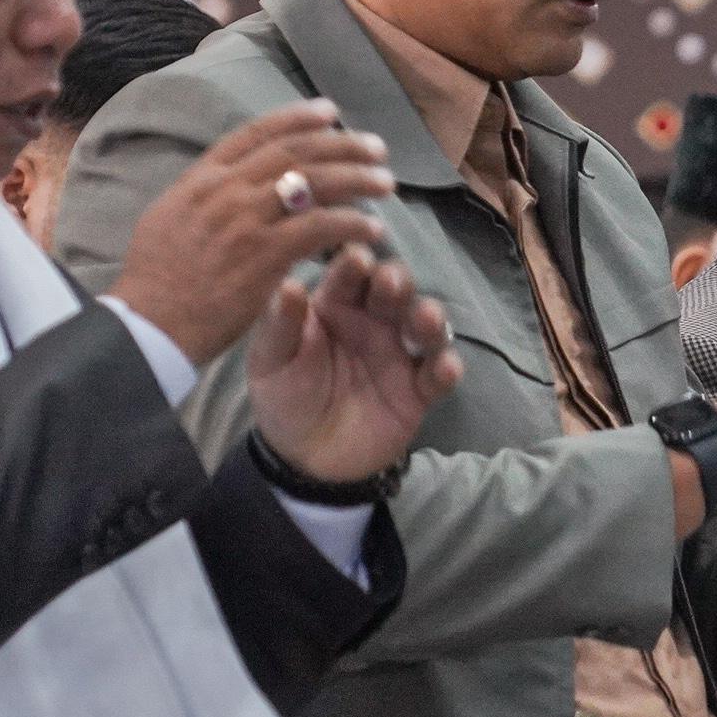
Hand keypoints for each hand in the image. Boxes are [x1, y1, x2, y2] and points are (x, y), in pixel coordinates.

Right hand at [114, 101, 397, 364]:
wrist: (149, 324)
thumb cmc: (158, 282)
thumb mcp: (170, 219)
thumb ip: (207, 197)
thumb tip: (235, 183)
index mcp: (202, 179)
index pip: (256, 133)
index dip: (297, 118)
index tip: (331, 112)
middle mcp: (225, 190)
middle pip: (295, 151)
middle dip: (342, 143)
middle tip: (376, 147)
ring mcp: (245, 220)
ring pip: (314, 182)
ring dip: (357, 178)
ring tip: (386, 182)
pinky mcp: (264, 255)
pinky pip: (320, 228)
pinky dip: (351, 224)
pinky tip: (373, 229)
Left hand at [248, 246, 463, 482]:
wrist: (304, 458)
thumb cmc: (284, 396)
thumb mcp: (270, 360)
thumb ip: (280, 325)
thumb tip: (289, 284)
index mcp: (335, 306)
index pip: (349, 276)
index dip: (355, 263)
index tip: (358, 258)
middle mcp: (373, 322)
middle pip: (394, 291)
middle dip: (398, 281)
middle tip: (392, 283)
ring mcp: (399, 355)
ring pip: (424, 327)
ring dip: (430, 318)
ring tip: (426, 321)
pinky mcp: (418, 390)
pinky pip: (438, 375)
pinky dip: (446, 369)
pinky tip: (444, 368)